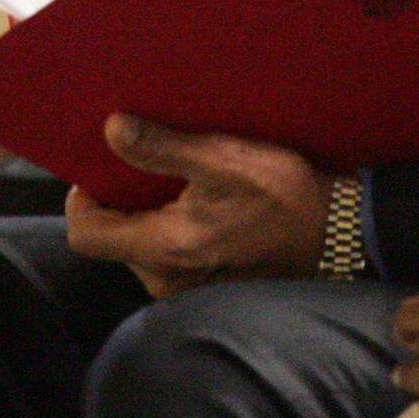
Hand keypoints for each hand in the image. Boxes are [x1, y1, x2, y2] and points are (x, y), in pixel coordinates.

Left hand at [65, 116, 332, 295]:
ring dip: (146, 208)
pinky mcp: (204, 285)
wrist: (335, 233)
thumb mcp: (224, 158)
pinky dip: (169, 223)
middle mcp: (166, 279)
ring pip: (139, 244)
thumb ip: (163, 146)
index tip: (100, 163)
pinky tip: (198, 196)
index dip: (82, 197)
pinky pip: (165, 253)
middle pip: (112, 237)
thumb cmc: (283, 194)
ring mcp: (185, 288)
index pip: (85, 234)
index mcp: (165, 247)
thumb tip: (111, 129)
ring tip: (175, 172)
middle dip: (119, 196)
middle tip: (143, 155)